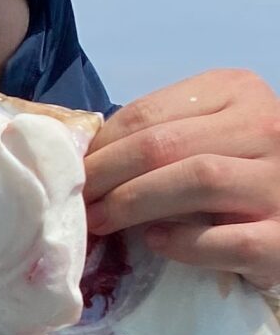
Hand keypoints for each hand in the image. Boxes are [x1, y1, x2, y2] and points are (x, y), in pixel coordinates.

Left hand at [85, 70, 279, 287]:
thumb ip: (162, 132)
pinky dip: (184, 243)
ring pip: (197, 180)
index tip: (73, 172)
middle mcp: (266, 128)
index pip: (148, 113)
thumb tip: (85, 155)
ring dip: (135, 203)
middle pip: (163, 145)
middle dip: (106, 176)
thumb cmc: (241, 170)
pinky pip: (228, 239)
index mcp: (238, 92)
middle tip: (79, 202)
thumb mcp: (210, 131)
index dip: (100, 146)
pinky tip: (156, 242)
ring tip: (103, 222)